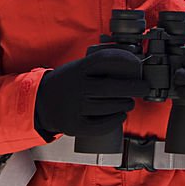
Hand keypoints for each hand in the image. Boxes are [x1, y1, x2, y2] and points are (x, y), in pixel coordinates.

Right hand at [34, 48, 148, 138]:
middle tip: (144, 88)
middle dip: (133, 88)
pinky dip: (115, 120)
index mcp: (77, 69)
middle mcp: (75, 87)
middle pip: (111, 87)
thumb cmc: (67, 83)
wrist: (40, 102)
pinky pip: (100, 125)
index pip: (104, 60)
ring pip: (108, 106)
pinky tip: (121, 115)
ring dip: (125, 104)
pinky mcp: (73, 125)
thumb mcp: (77, 68)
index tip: (138, 65)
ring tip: (129, 102)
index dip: (124, 61)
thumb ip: (99, 67)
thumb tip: (132, 65)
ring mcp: (73, 107)